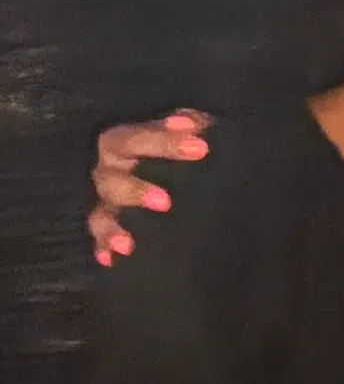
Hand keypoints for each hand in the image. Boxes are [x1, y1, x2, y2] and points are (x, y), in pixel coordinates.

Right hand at [87, 108, 208, 273]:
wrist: (188, 177)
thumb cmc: (187, 149)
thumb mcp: (190, 133)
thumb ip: (192, 125)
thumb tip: (195, 124)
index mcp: (126, 144)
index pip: (135, 139)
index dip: (164, 142)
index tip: (201, 148)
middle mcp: (111, 172)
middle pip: (111, 180)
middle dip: (136, 191)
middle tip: (165, 203)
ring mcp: (109, 203)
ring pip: (101, 214)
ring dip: (113, 228)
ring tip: (128, 244)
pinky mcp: (112, 228)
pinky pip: (101, 240)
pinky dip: (105, 248)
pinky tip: (111, 259)